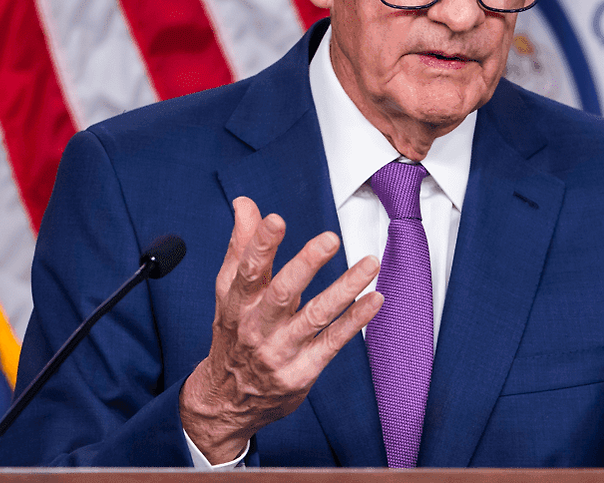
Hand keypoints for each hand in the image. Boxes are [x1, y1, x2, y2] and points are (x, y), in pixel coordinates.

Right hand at [179, 196, 381, 462]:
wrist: (228, 399)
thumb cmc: (234, 333)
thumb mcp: (229, 292)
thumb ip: (241, 246)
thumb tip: (245, 204)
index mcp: (237, 303)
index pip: (247, 270)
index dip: (260, 245)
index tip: (275, 219)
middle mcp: (257, 327)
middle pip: (282, 292)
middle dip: (306, 264)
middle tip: (330, 238)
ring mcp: (281, 351)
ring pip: (316, 316)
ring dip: (345, 288)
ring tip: (370, 262)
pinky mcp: (302, 371)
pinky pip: (333, 342)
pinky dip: (355, 321)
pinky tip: (374, 299)